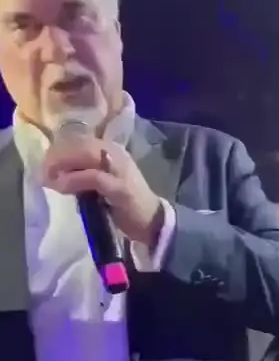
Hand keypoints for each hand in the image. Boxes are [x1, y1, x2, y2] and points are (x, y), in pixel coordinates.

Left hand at [42, 133, 161, 245]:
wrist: (152, 221)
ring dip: (63, 164)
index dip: (59, 149)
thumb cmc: (124, 203)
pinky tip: (62, 187)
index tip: (45, 162)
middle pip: (81, 144)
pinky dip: (74, 180)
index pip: (80, 140)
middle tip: (44, 171)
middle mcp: (116, 154)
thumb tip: (57, 172)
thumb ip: (84, 173)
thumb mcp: (102, 182)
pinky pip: (93, 177)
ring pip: (86, 155)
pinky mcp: (121, 188)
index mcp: (111, 150)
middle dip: (58, 155)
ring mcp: (120, 169)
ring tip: (50, 177)